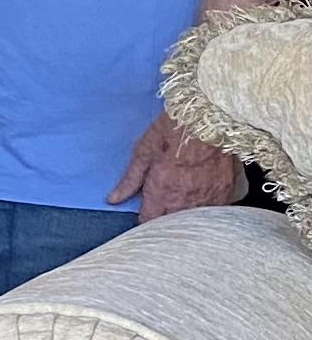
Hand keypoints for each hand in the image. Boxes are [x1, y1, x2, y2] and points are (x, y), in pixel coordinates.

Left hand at [107, 110, 241, 223]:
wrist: (208, 115)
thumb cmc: (172, 129)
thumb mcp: (144, 151)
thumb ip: (130, 180)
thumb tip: (113, 200)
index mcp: (161, 192)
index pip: (148, 221)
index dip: (144, 217)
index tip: (145, 210)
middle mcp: (184, 201)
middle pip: (170, 224)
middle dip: (163, 217)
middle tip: (163, 201)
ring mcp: (207, 199)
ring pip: (192, 220)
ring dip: (184, 214)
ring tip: (181, 196)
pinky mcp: (225, 193)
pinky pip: (213, 210)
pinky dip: (205, 206)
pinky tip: (200, 194)